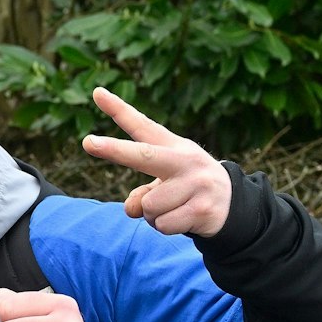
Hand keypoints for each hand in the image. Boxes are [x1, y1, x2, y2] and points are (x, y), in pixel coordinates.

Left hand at [80, 87, 231, 237]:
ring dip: (153, 215)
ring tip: (174, 207)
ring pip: (147, 207)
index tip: (96, 93)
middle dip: (114, 150)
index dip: (118, 110)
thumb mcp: (164, 184)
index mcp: (172, 146)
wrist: (234, 204)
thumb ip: (142, 193)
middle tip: (88, 142)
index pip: (142, 126)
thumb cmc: (187, 188)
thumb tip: (132, 208)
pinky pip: (162, 225)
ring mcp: (196, 183)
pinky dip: (166, 228)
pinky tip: (184, 218)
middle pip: (142, 156)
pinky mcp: (202, 208)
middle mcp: (185, 160)